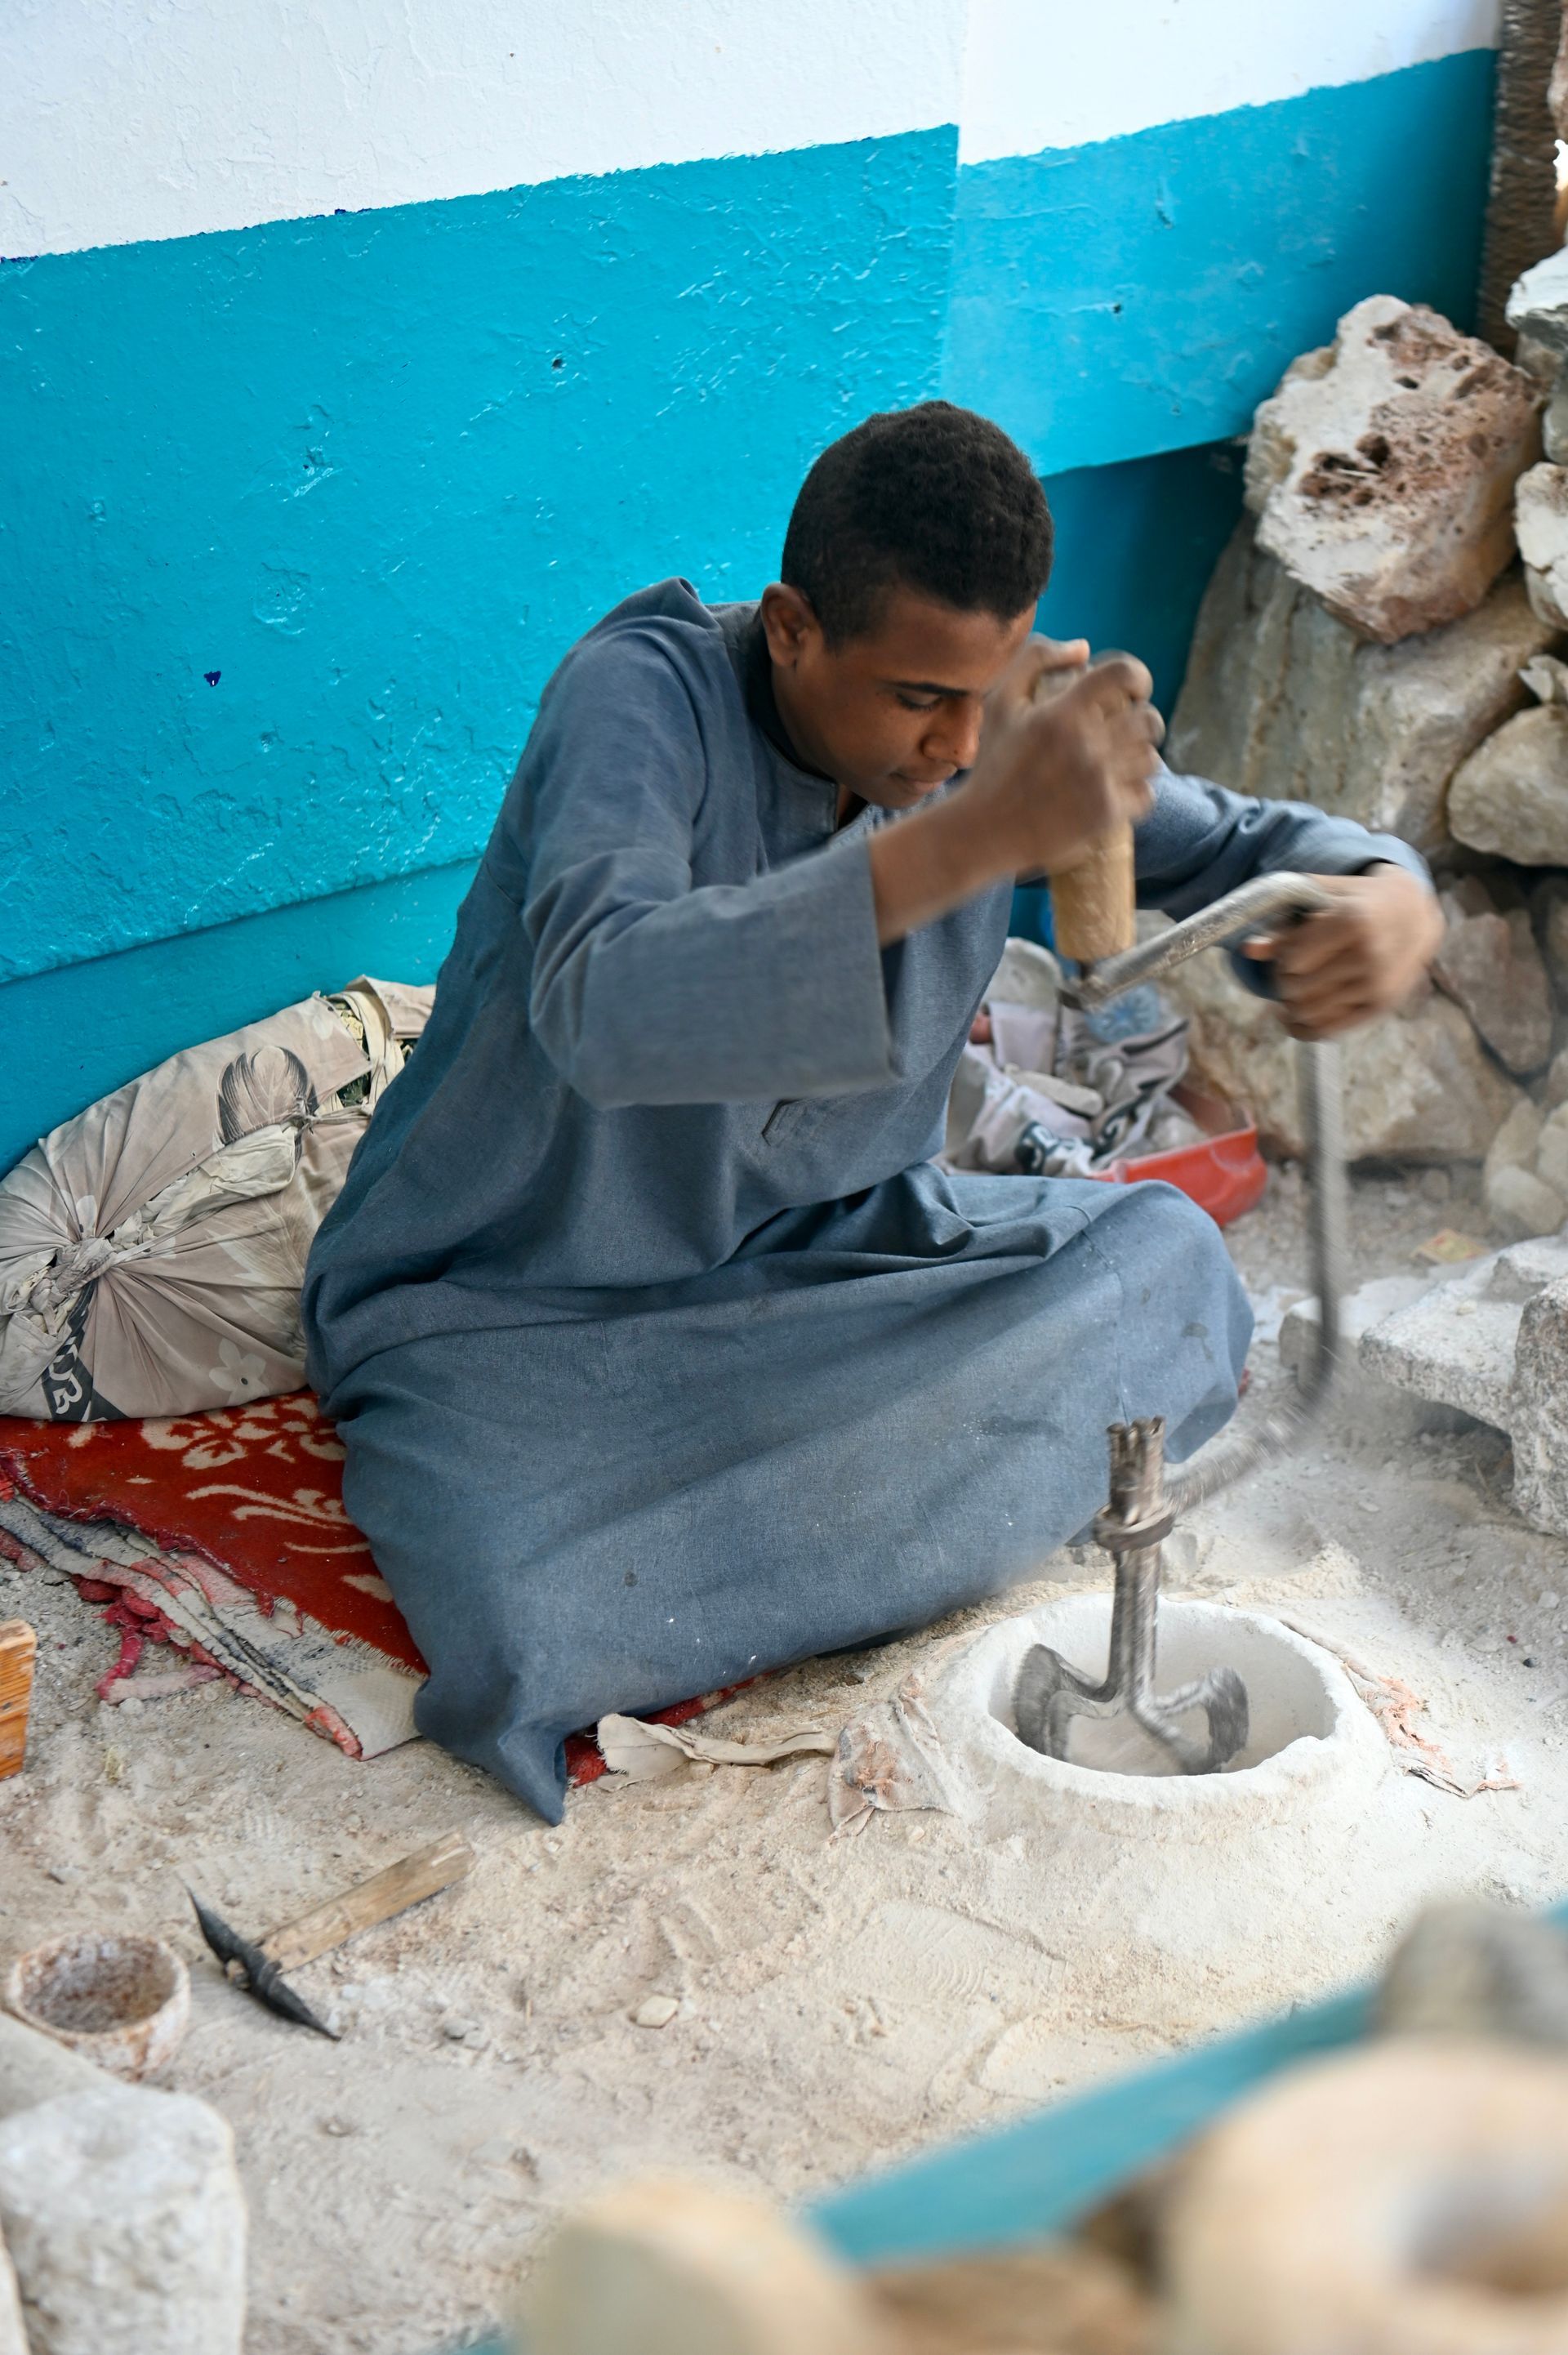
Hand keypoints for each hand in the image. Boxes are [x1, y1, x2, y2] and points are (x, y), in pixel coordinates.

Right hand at [963, 637, 1163, 878]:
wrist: (985, 830)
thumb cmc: (994, 763)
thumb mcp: (1000, 701)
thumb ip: (1035, 659)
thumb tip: (1083, 648)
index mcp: (1063, 713)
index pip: (1125, 674)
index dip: (1138, 677)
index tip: (1132, 691)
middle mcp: (1087, 745)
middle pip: (1148, 719)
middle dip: (1142, 721)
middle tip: (1126, 730)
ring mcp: (1100, 782)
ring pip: (1150, 758)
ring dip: (1139, 757)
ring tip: (1118, 762)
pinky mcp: (1106, 815)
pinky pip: (1146, 795)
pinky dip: (1135, 792)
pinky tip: (1114, 790)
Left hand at [1239, 865, 1442, 1039]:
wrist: (1412, 914)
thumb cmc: (1356, 899)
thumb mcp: (1321, 897)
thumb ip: (1284, 920)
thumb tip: (1249, 949)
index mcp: (1354, 920)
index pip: (1291, 960)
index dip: (1282, 956)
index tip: (1291, 948)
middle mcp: (1370, 956)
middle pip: (1295, 987)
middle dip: (1283, 979)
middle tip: (1291, 969)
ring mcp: (1378, 985)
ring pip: (1306, 1012)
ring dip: (1291, 1003)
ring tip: (1296, 986)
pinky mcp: (1380, 1007)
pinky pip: (1325, 1031)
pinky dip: (1300, 1028)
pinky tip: (1291, 1016)